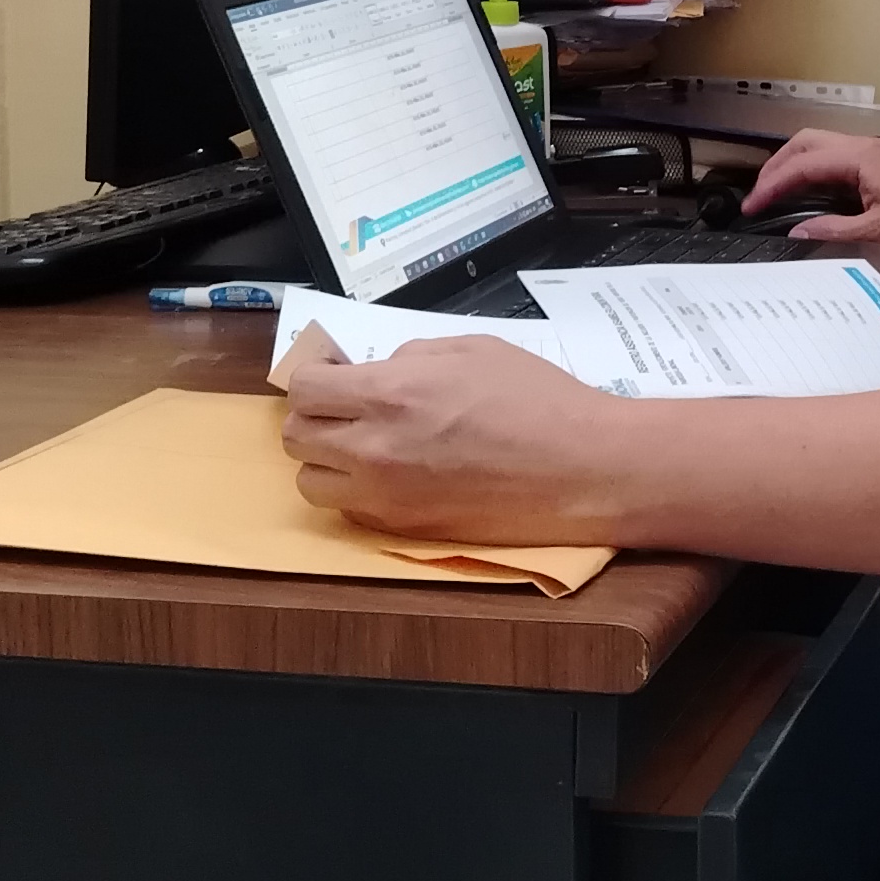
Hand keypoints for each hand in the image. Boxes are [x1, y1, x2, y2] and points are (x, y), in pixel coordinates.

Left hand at [278, 335, 628, 544]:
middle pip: (296, 437)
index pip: (304, 388)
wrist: (583, 469)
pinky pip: (351, 511)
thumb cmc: (538, 401)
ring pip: (311, 483)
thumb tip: (378, 371)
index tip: (335, 373)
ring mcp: (386, 497)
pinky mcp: (404, 531)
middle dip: (317, 417)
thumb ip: (412, 356)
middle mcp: (375, 449)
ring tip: (367, 447)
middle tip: (350, 408)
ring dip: (329, 462)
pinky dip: (359, 493)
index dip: (315, 377)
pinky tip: (397, 476)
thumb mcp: (472, 349)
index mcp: (391, 393)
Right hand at [742, 132, 879, 248]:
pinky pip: (836, 156)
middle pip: (805, 143)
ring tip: (775, 191)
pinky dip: (813, 169)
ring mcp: (873, 151)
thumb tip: (798, 231)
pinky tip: (809, 191)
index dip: (772, 185)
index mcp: (859, 159)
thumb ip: (835, 230)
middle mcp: (864, 147)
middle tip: (758, 195)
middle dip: (776, 166)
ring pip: (820, 146)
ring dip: (794, 164)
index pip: (802, 165)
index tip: (752, 206)